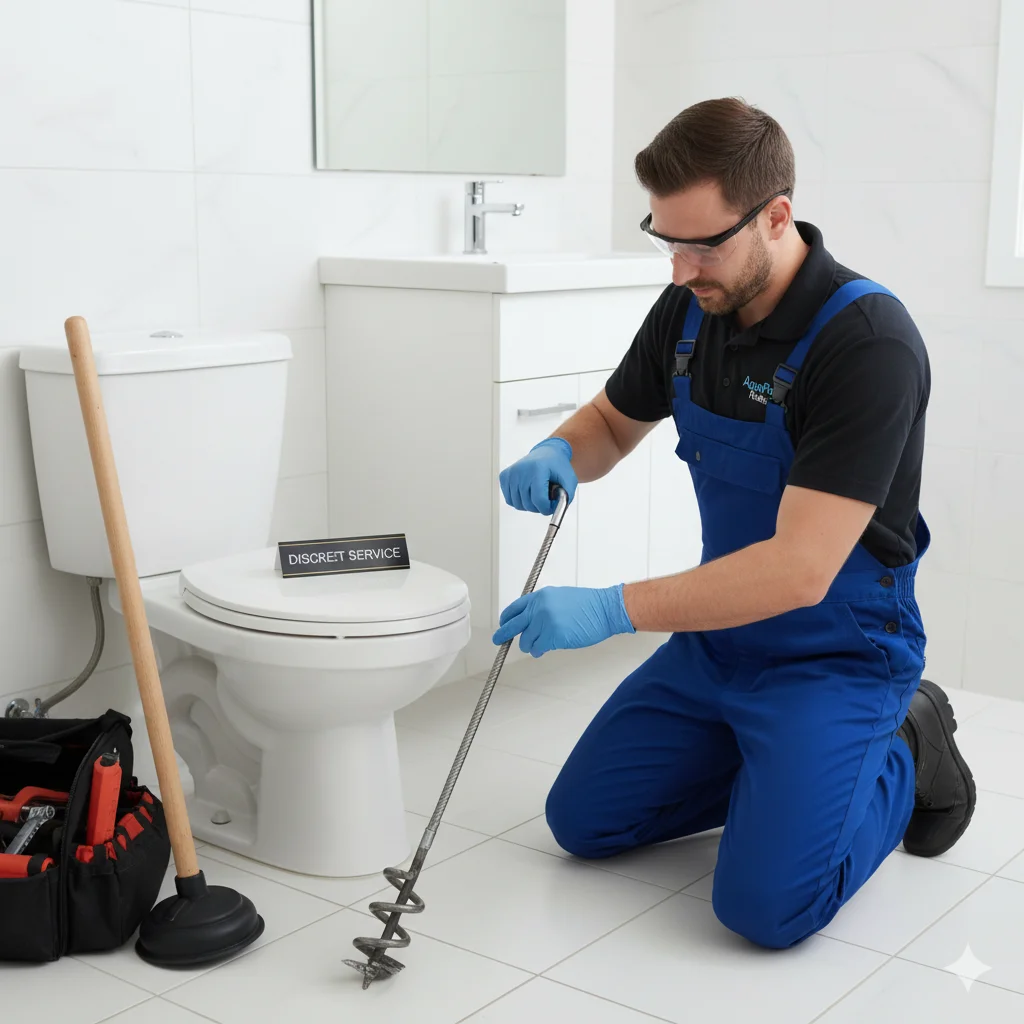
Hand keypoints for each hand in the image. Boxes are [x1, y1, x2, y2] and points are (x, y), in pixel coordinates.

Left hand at [492, 584, 633, 656]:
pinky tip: (544, 650)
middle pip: (512, 625)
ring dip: (530, 646)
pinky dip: (539, 651)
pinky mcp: (553, 636)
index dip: (506, 619)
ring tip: (538, 646)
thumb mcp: (559, 597)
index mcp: (540, 596)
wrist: (604, 609)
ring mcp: (545, 622)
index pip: (514, 608)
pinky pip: (538, 649)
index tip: (503, 624)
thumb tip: (529, 621)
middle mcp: (539, 608)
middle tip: (498, 640)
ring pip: (525, 641)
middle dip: (503, 634)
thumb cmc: (588, 605)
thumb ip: (542, 607)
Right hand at [499, 437, 576, 514]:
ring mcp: (511, 473)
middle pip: (528, 504)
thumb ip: (565, 498)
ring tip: (537, 493)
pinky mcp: (504, 476)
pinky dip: (520, 501)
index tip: (552, 505)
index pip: (539, 499)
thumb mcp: (569, 481)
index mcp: (538, 469)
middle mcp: (521, 470)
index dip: (547, 508)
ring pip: (518, 505)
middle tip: (547, 498)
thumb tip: (554, 512)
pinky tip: (528, 492)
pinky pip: (510, 500)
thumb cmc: (557, 467)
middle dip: (539, 507)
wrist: (546, 454)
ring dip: (529, 505)